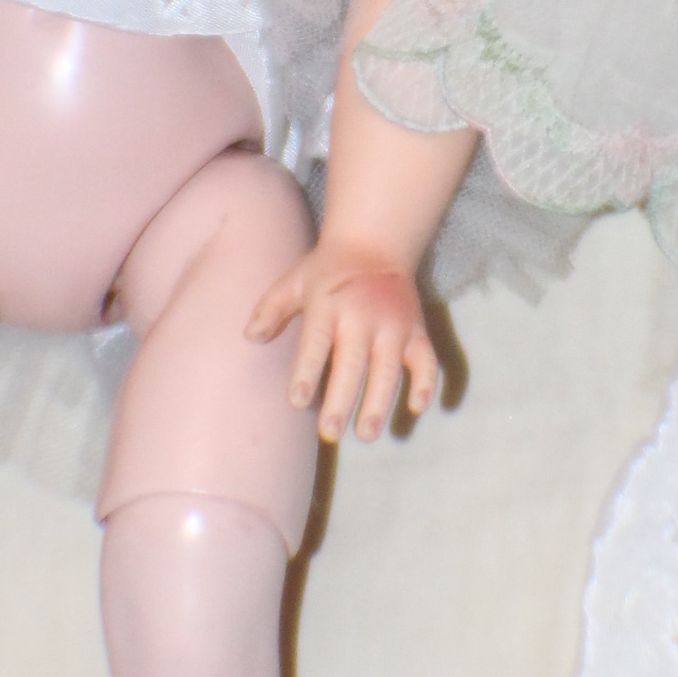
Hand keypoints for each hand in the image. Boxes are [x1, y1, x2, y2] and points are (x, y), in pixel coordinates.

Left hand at [247, 241, 439, 443]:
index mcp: (329, 305)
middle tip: (329, 432)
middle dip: (342, 399)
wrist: (377, 242)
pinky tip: (416, 408)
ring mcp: (394, 325)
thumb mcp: (294, 281)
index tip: (297, 401)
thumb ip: (271, 308)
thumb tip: (251, 336)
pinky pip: (426, 360)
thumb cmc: (327, 270)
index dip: (307, 372)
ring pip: (389, 368)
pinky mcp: (417, 330)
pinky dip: (426, 383)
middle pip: (353, 363)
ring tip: (367, 434)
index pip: (317, 342)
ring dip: (379, 402)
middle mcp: (363, 316)